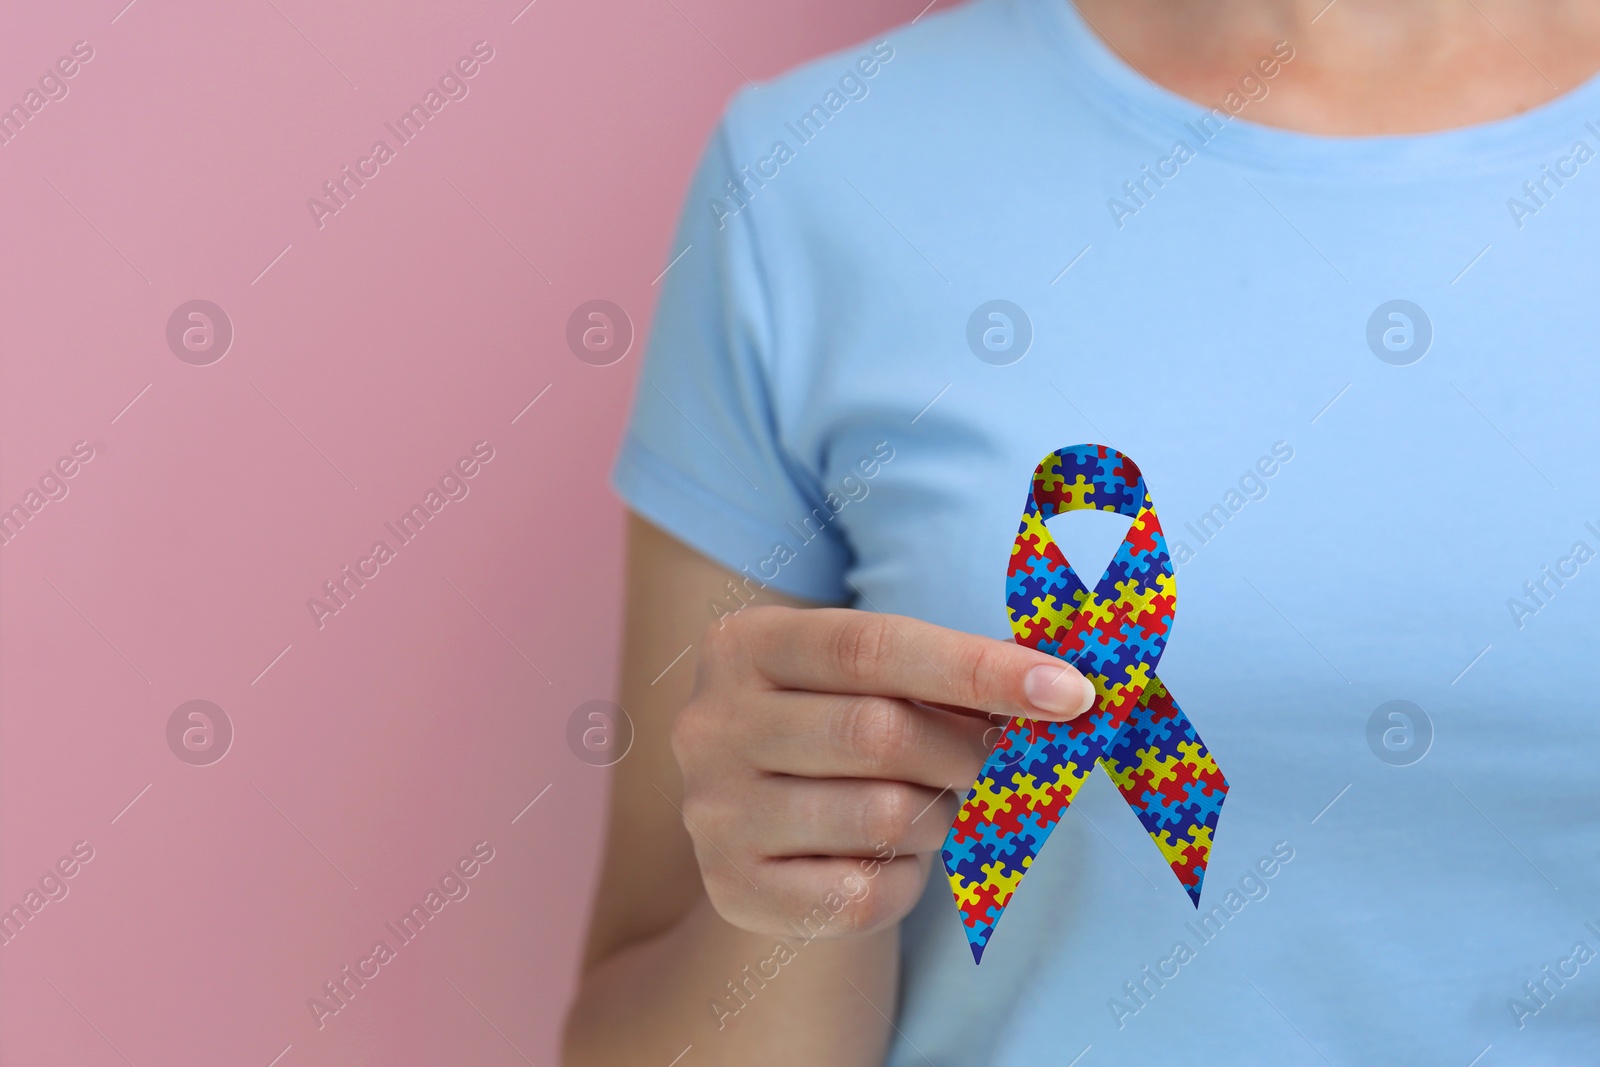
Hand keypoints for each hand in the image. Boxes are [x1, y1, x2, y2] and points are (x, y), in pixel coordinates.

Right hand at [670, 606, 1095, 940]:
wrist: (768, 833)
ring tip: (928, 809)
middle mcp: (709, 723)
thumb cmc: (843, 734)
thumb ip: (946, 674)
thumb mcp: (873, 681)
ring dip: (937, 817)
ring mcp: (713, 811)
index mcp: (743, 644)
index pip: (872, 644)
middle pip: (879, 732)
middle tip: (998, 763)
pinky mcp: (734, 890)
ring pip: (882, 816)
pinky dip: (907, 880)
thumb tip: (1057, 686)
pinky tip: (892, 860)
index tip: (1070, 691)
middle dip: (966, 752)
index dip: (977, 667)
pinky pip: (863, 892)